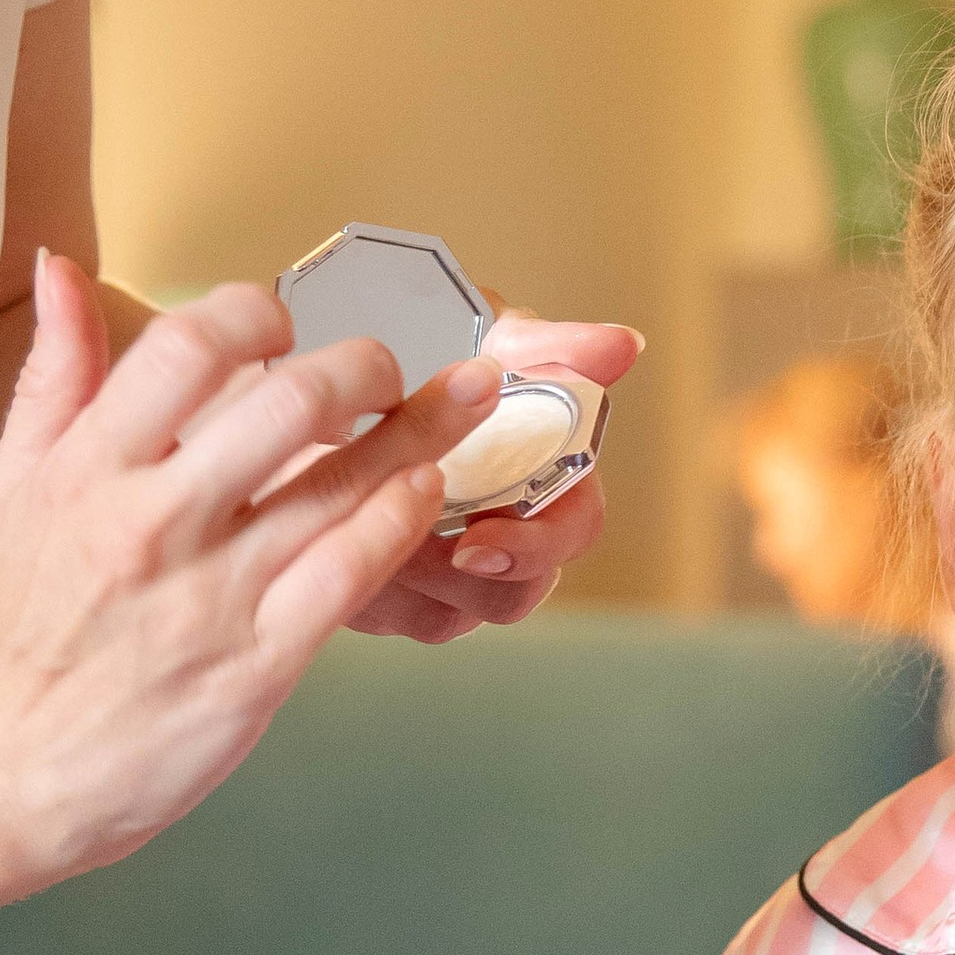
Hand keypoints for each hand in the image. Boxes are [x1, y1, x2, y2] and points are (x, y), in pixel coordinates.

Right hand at [0, 253, 506, 894]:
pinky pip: (350, 573)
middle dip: (361, 366)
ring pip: (337, 486)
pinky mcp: (258, 663)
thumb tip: (64, 270)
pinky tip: (429, 488)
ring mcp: (209, 596)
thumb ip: (54, 376)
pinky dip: (400, 521)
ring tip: (467, 397)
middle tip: (390, 364)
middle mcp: (149, 524)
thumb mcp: (13, 488)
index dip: (255, 313)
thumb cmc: (24, 624)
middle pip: (286, 405)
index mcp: (87, 470)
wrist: (15, 770)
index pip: (188, 349)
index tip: (286, 319)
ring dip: (418, 432)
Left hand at [344, 307, 644, 642]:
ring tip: (353, 528)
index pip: (573, 531)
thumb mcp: (488, 335)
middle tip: (405, 546)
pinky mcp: (393, 599)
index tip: (480, 539)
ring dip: (404, 576)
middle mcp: (508, 538)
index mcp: (548, 481)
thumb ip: (553, 347)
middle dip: (461, 578)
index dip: (537, 545)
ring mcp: (450, 578)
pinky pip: (386, 618)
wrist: (337, 374)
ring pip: (447, 616)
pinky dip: (359, 579)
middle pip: (514, 594)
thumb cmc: (430, 351)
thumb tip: (624, 344)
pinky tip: (329, 537)